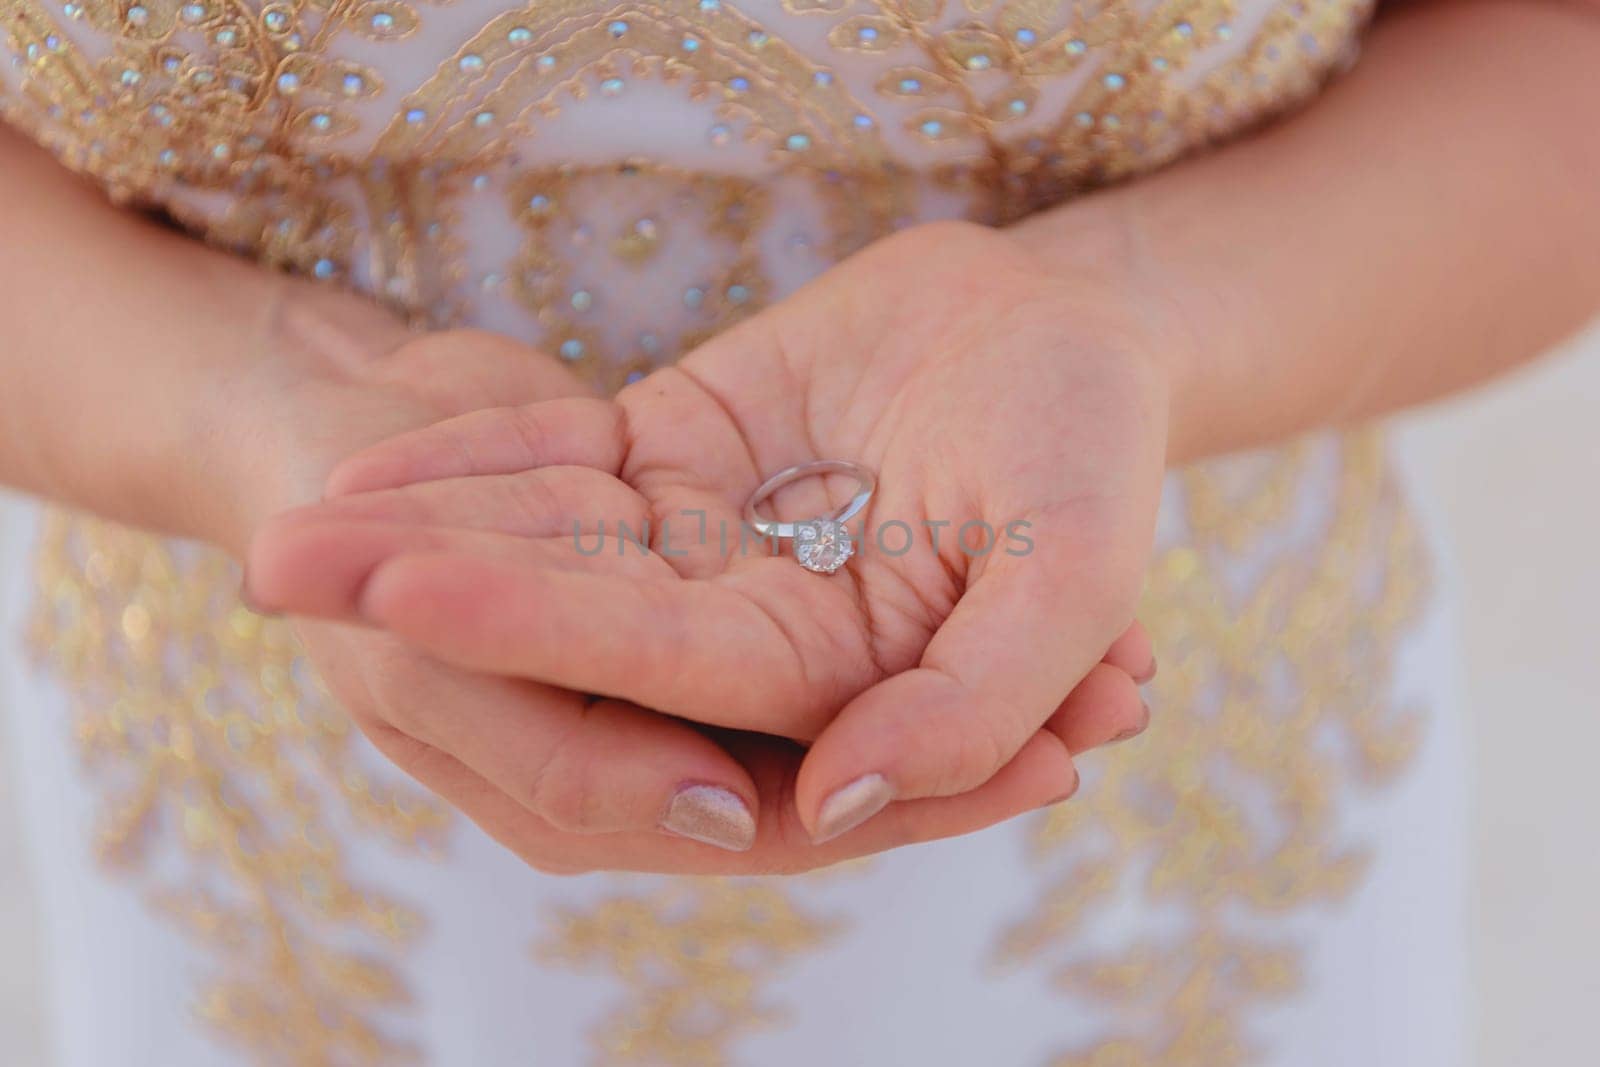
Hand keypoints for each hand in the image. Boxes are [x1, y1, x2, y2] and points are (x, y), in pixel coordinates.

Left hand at [249, 220, 1170, 850]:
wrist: (1066, 330)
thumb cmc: (1095, 444)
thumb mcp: (1082, 568)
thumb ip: (976, 699)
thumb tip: (831, 799)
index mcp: (838, 675)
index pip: (668, 673)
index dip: (542, 635)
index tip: (410, 599)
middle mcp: (751, 631)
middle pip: (571, 622)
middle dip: (430, 594)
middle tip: (280, 563)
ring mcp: (706, 545)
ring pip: (548, 544)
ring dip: (420, 528)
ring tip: (284, 524)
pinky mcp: (678, 464)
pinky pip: (564, 468)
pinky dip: (474, 458)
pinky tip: (365, 460)